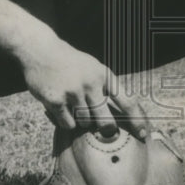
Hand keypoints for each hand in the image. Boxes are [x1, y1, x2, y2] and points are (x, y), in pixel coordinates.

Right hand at [18, 31, 148, 138]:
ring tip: (73, 104)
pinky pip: (68, 123)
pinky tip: (61, 106)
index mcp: (104, 75)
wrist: (41, 50)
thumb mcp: (94, 68)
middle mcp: (91, 83)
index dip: (136, 120)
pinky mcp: (56, 100)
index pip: (126, 101)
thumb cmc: (71, 63)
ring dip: (81, 120)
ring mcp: (73, 92)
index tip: (143, 134)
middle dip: (107, 129)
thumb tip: (123, 115)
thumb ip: (106, 88)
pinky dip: (66, 120)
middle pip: (106, 121)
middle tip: (105, 130)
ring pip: (85, 123)